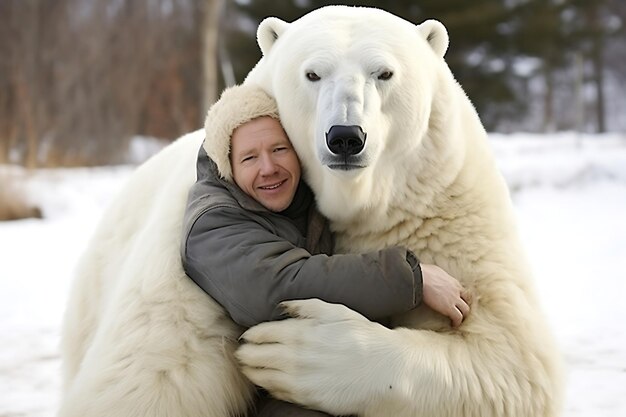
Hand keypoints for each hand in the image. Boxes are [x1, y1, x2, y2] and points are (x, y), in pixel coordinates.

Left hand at [236, 299, 393, 415]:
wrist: (385, 371)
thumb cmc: (363, 338)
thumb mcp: (336, 312)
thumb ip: (306, 307)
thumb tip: (283, 306)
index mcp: (300, 332)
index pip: (260, 333)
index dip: (250, 335)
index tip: (247, 335)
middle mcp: (294, 355)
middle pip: (253, 355)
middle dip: (244, 353)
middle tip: (242, 351)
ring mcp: (298, 378)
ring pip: (259, 375)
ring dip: (250, 370)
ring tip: (248, 367)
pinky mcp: (305, 397)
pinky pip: (275, 392)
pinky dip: (266, 385)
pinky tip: (266, 381)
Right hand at [420, 264, 470, 326]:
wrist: (420, 278)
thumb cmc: (423, 273)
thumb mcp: (435, 271)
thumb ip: (439, 276)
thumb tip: (435, 277)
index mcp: (453, 281)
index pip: (462, 291)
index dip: (461, 297)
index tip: (457, 301)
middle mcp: (456, 290)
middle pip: (467, 300)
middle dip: (465, 306)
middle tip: (461, 311)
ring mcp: (454, 299)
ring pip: (465, 310)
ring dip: (463, 315)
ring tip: (458, 320)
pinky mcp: (449, 308)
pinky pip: (457, 317)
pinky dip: (457, 322)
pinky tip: (453, 325)